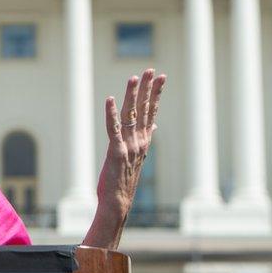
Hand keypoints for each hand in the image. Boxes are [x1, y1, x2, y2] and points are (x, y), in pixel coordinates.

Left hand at [83, 68, 166, 248]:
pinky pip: (113, 129)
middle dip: (148, 89)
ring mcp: (129, 146)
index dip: (156, 94)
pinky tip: (111, 99)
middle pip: (144, 110)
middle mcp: (140, 142)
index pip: (151, 112)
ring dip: (133, 96)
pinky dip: (112, 113)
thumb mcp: (136, 157)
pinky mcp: (116, 152)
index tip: (161, 77)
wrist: (118, 202)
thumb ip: (144, 139)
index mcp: (143, 141)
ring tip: (135, 77)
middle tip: (151, 70)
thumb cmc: (123, 180)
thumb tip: (153, 126)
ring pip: (131, 115)